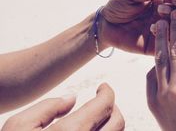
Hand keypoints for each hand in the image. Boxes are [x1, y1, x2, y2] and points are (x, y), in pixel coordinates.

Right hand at [2, 83, 123, 130]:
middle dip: (112, 107)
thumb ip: (48, 107)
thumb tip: (71, 99)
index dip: (107, 92)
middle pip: (118, 122)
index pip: (104, 105)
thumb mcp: (18, 126)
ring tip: (97, 118)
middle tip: (102, 102)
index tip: (103, 88)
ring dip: (111, 124)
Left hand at [99, 0, 175, 53]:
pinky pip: (173, 44)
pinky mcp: (159, 45)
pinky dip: (168, 36)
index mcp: (164, 0)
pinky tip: (153, 30)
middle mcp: (168, 15)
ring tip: (159, 19)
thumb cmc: (118, 6)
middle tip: (162, 8)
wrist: (105, 25)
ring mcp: (165, 30)